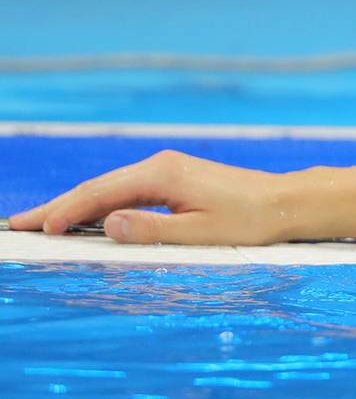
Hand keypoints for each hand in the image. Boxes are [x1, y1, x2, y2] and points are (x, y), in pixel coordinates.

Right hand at [8, 150, 293, 244]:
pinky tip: (88, 218)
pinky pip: (128, 191)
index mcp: (161, 175)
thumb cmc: (249, 221)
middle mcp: (159, 165)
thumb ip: (151, 230)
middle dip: (57, 207)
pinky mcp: (176, 178)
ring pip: (110, 189)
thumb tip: (106, 224)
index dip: (65, 213)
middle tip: (18, 225)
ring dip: (76, 206)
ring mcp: (167, 169)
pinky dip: (102, 204)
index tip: (38, 230)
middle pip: (97, 188)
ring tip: (43, 223)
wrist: (285, 202)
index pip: (100, 194)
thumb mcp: (200, 233)